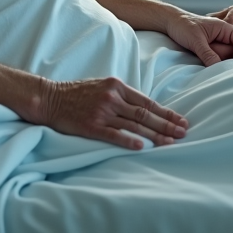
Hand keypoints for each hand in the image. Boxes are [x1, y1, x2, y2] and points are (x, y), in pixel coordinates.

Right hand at [29, 77, 188, 149]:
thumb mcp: (103, 86)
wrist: (50, 98)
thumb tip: (145, 108)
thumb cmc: (77, 93)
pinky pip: (113, 134)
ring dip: (154, 135)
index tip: (181, 120)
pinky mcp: (91, 126)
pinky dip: (128, 140)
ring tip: (170, 142)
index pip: (147, 101)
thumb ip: (122, 95)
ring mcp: (102, 112)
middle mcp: (112, 98)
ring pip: (134, 125)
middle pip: (145, 113)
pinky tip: (141, 146)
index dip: (166, 112)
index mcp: (117, 86)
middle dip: (166, 124)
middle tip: (183, 132)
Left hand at [165, 13, 232, 65]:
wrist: (170, 22)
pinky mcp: (210, 49)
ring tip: (211, 67)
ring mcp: (217, 43)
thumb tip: (218, 69)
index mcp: (225, 28)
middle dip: (229, 61)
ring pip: (225, 57)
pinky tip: (207, 68)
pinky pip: (216, 59)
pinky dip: (214, 64)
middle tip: (219, 68)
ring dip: (220, 63)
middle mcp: (223, 36)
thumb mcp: (196, 41)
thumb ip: (208, 54)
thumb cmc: (183, 26)